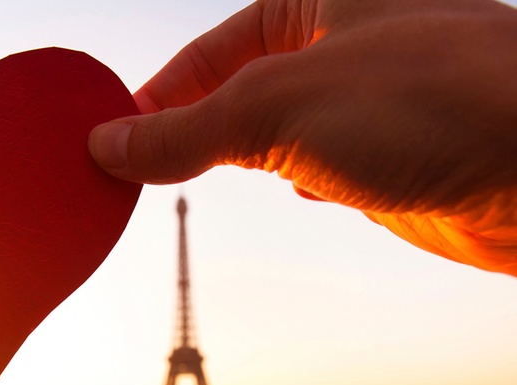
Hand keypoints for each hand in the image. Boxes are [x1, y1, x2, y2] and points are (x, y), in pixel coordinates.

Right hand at [89, 0, 516, 275]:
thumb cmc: (429, 103)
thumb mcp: (277, 107)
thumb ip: (186, 129)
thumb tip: (109, 146)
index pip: (211, 48)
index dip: (156, 93)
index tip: (110, 138)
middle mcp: (345, 44)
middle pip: (236, 88)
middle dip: (186, 128)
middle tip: (131, 169)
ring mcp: (369, 104)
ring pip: (275, 132)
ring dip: (231, 158)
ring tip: (180, 184)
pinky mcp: (391, 157)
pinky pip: (315, 165)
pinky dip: (287, 178)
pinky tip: (286, 186)